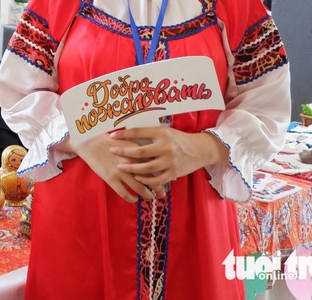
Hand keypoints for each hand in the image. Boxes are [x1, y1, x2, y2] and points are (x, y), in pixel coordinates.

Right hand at [71, 132, 156, 202]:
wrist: (88, 142)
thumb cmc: (107, 139)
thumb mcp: (125, 140)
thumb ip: (138, 148)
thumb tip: (152, 155)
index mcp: (136, 151)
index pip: (154, 164)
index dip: (162, 173)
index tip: (168, 178)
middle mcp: (131, 162)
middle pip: (150, 178)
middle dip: (158, 187)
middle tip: (162, 193)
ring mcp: (120, 171)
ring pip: (139, 188)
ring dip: (147, 195)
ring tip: (150, 197)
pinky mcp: (110, 178)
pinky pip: (124, 193)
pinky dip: (131, 198)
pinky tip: (133, 199)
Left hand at [109, 126, 227, 190]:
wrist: (199, 150)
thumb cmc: (177, 139)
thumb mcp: (165, 131)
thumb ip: (149, 134)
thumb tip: (127, 132)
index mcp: (162, 133)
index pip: (139, 132)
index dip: (124, 134)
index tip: (112, 136)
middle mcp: (166, 147)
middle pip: (140, 151)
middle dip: (124, 152)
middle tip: (112, 151)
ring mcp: (170, 161)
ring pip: (146, 167)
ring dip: (131, 168)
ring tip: (120, 166)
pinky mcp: (173, 172)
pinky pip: (157, 179)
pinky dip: (146, 179)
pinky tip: (137, 177)